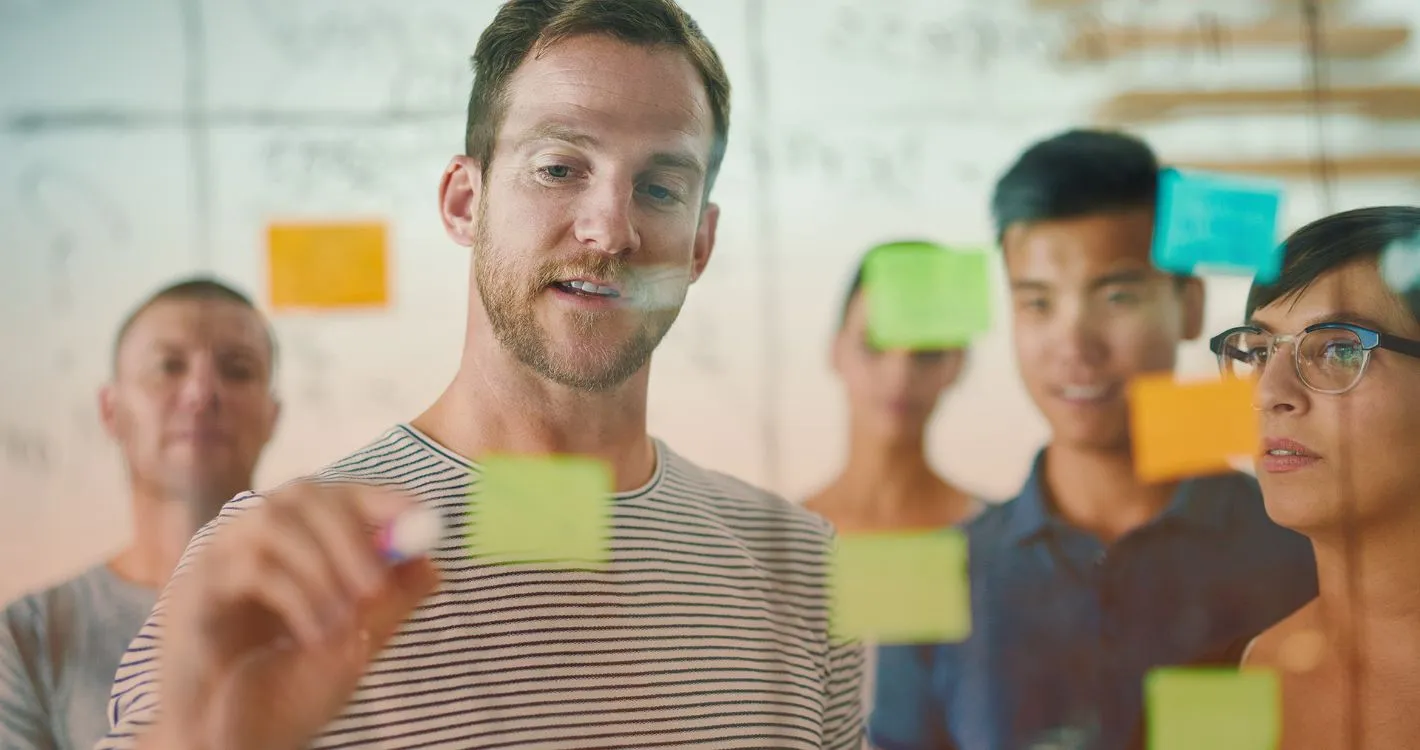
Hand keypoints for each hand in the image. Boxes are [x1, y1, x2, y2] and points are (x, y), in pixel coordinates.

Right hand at [145, 483, 440, 749]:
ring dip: (322, 569)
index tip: (419, 515)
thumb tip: (431, 563)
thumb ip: (390, 603)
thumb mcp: (354, 644)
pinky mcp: (193, 593)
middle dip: (350, 533)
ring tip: (346, 623)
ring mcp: (217, 561)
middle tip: (377, 585)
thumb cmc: (288, 692)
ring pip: (272, 523)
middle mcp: (250, 541)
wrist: (234, 743)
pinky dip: (296, 598)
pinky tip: (317, 636)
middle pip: (300, 494)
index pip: (335, 495)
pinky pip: (250, 569)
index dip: (377, 497)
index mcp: (292, 545)